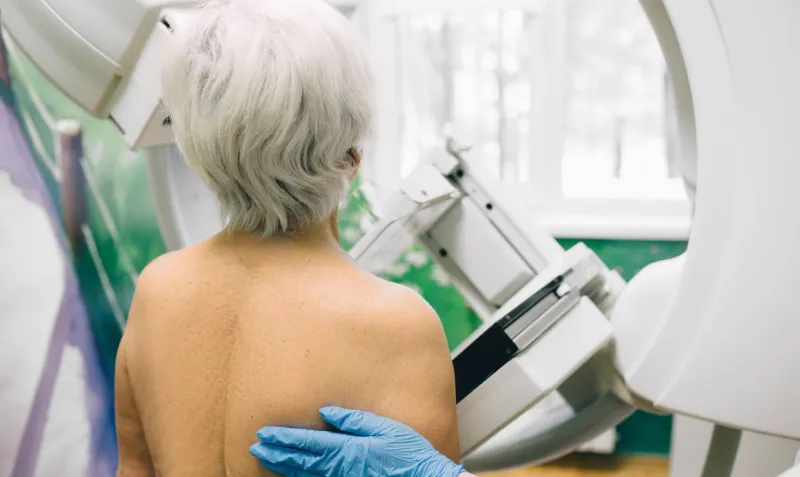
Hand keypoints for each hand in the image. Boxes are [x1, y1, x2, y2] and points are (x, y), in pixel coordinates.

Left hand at [250, 406, 464, 476]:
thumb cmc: (409, 456)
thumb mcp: (385, 429)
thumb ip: (353, 420)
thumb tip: (326, 412)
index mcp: (347, 449)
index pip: (307, 443)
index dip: (283, 438)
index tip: (263, 434)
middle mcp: (339, 468)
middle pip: (300, 460)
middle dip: (276, 453)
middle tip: (255, 447)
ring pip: (305, 475)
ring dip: (283, 466)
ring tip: (265, 460)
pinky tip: (292, 475)